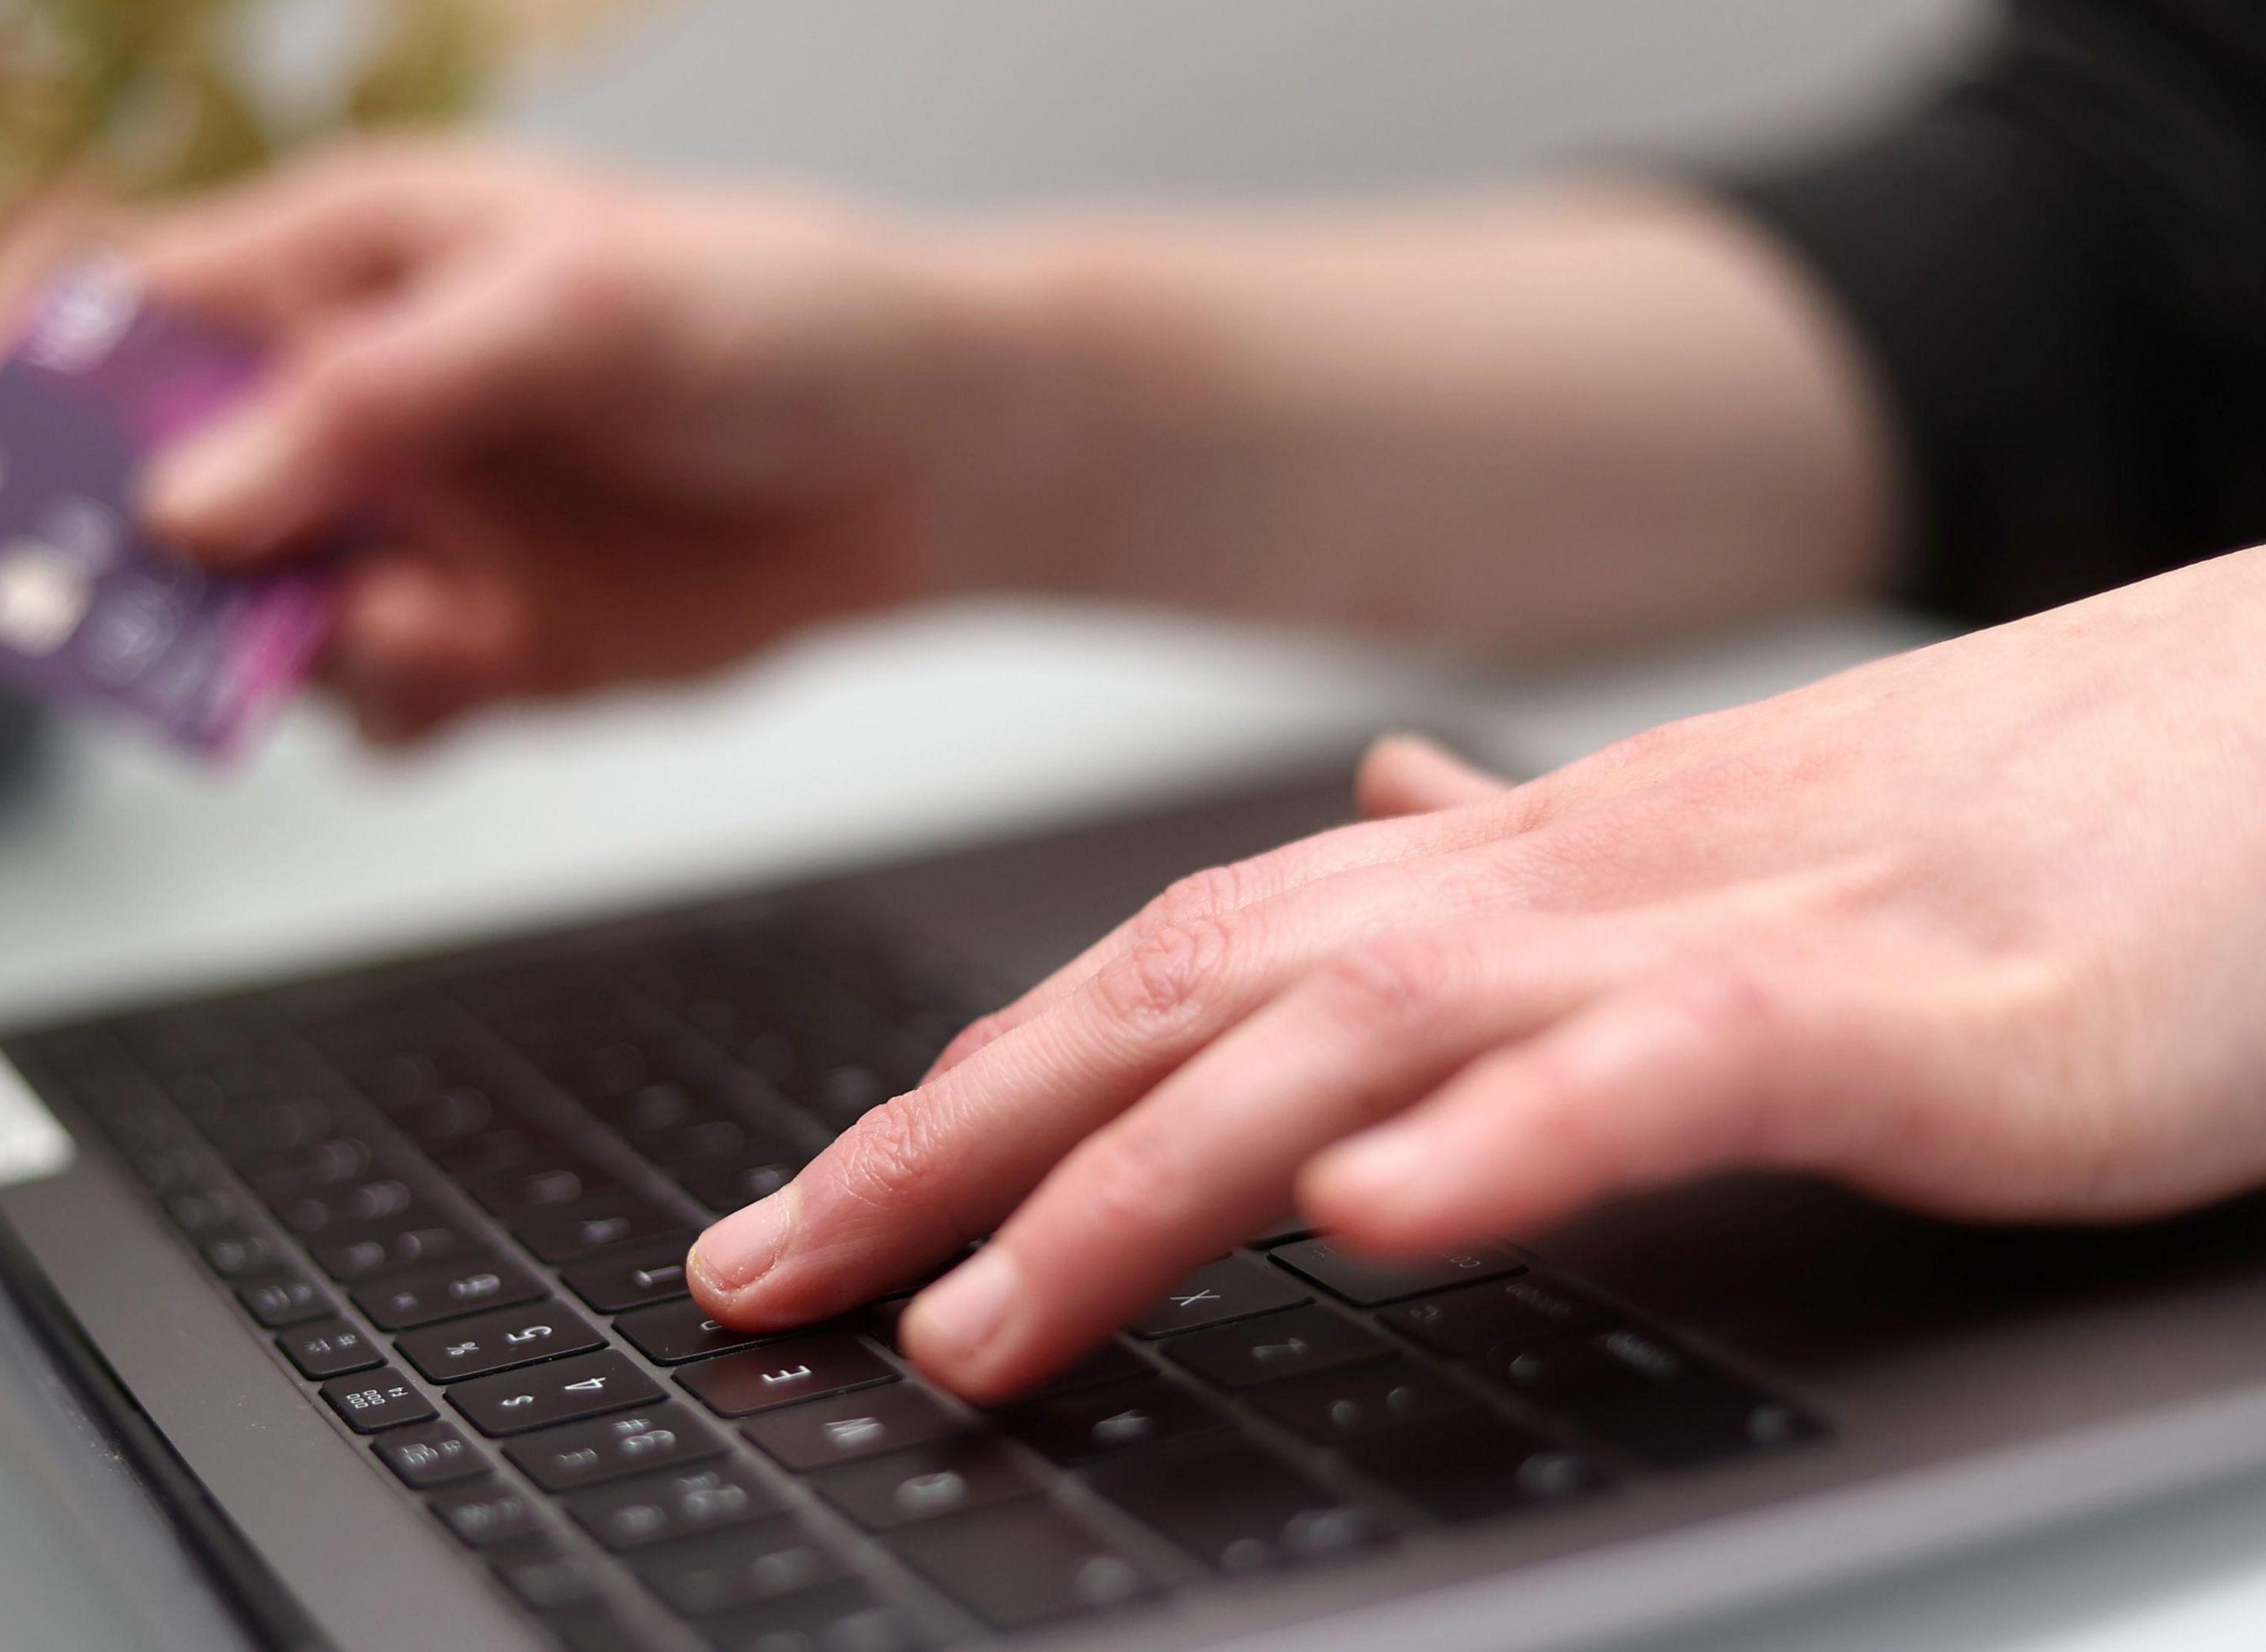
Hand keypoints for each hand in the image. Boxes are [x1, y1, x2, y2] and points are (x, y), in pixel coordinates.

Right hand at [124, 143, 1065, 740]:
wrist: (929, 459)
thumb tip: (188, 505)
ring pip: (246, 623)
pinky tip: (470, 664)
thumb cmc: (773, 312)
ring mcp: (406, 530)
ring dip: (286, 649)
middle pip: (148, 491)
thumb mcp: (573, 310)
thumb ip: (375, 399)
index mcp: (341, 263)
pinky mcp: (473, 641)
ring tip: (410, 623)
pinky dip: (391, 707)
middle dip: (124, 564)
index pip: (119, 304)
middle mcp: (346, 405)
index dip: (24, 378)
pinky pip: (365, 705)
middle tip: (140, 615)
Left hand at [689, 549, 2265, 1400]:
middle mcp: (1550, 883)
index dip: (961, 1089)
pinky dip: (1499, 1144)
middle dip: (952, 1147)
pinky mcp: (1890, 1006)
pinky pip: (1655, 1068)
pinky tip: (1369, 1226)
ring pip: (1364, 1040)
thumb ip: (1510, 867)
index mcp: (1499, 871)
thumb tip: (1371, 825)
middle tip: (769, 1279)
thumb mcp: (1695, 861)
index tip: (805, 1213)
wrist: (2265, 735)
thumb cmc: (1992, 829)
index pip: (1164, 970)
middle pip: (1189, 1002)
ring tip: (978, 1309)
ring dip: (1147, 1178)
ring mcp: (1708, 933)